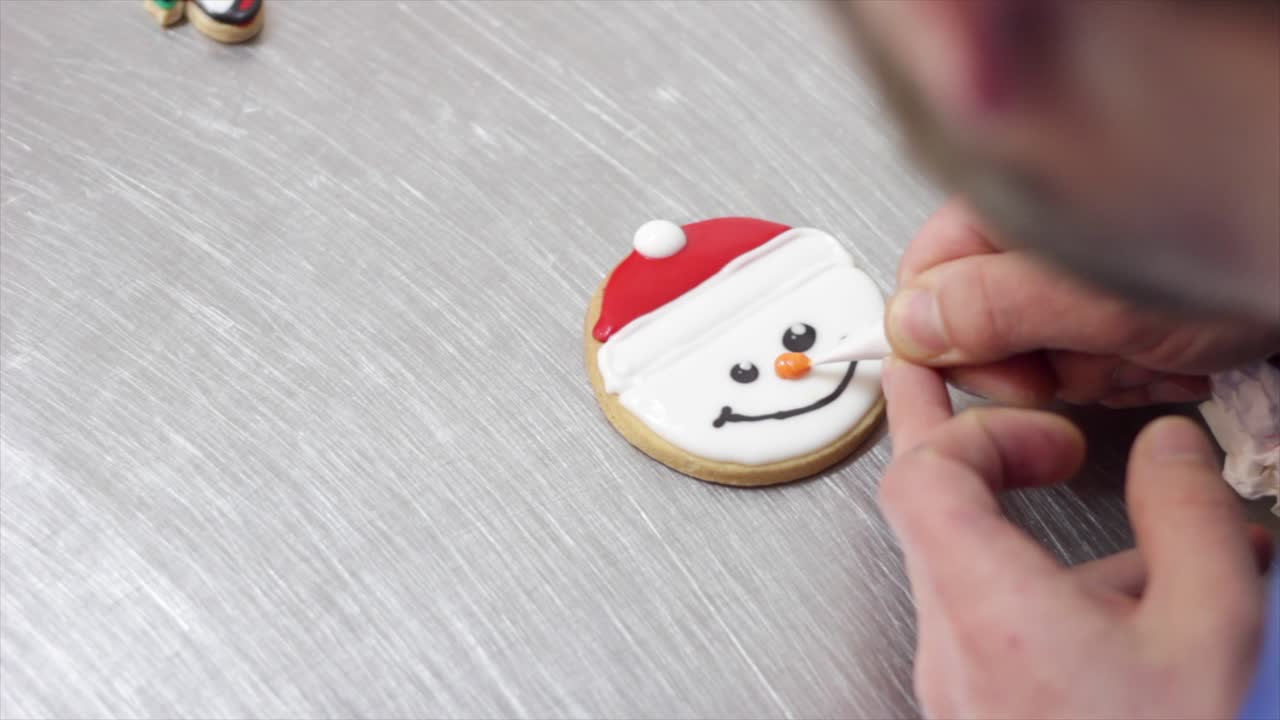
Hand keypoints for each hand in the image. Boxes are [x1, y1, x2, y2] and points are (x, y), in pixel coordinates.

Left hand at [880, 359, 1270, 718]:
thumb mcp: (1204, 634)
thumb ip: (1189, 523)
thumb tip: (1171, 448)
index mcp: (987, 608)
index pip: (924, 473)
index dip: (979, 425)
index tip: (1049, 428)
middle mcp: (951, 642)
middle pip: (928, 506)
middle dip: (960, 435)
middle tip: (953, 376)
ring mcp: (956, 679)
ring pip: (970, 565)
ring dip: (1032, 521)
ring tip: (1124, 511)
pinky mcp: (976, 705)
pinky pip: (996, 618)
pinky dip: (1051, 585)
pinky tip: (1135, 597)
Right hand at [885, 199, 1279, 406]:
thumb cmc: (1247, 253)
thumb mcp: (1104, 297)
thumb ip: (994, 309)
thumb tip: (910, 325)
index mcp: (1009, 208)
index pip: (922, 285)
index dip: (951, 344)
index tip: (1003, 376)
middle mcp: (1034, 234)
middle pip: (982, 331)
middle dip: (1046, 367)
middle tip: (1098, 356)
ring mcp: (1076, 271)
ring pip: (1040, 356)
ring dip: (1101, 373)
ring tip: (1154, 350)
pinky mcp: (1116, 304)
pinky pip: (1089, 359)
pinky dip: (1133, 371)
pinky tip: (1173, 355)